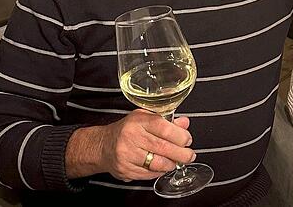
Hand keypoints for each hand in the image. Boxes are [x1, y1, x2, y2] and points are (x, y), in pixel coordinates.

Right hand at [66, 109, 194, 180]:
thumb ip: (166, 121)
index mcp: (138, 121)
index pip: (164, 128)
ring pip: (157, 163)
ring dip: (171, 164)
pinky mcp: (125, 169)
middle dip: (181, 153)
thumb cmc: (127, 130)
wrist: (102, 145)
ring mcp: (127, 155)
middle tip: (189, 155)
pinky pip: (149, 174)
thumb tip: (184, 124)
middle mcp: (131, 137)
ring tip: (176, 161)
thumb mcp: (144, 118)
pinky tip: (162, 166)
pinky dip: (159, 172)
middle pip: (163, 147)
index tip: (187, 139)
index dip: (180, 135)